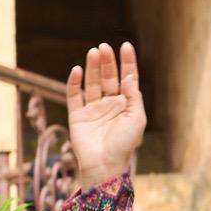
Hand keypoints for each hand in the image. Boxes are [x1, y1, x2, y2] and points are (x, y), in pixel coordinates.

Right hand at [65, 42, 145, 190]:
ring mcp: (93, 109)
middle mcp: (109, 104)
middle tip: (104, 47)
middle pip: (108, 77)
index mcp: (126, 105)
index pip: (127, 78)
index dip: (127, 62)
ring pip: (92, 82)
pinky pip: (74, 96)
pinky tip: (76, 70)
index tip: (125, 45)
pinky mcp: (77, 116)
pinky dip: (74, 83)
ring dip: (92, 67)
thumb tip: (129, 76)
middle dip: (107, 62)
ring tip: (93, 52)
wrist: (104, 165)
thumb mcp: (136, 119)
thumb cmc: (124, 145)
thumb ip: (134, 96)